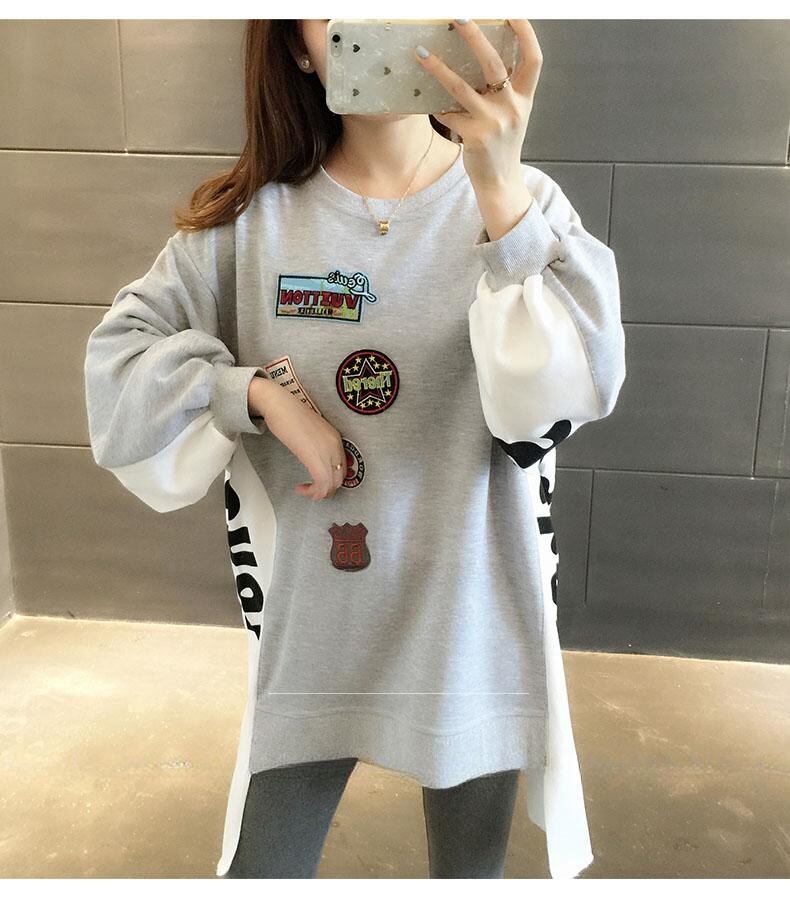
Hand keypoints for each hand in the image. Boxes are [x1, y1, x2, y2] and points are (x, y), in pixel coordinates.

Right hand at [249, 376, 346, 500]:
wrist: (279, 405)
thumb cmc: (289, 415)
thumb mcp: (311, 433)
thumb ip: (318, 447)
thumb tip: (316, 461)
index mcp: (336, 438)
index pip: (343, 468)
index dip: (332, 481)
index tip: (319, 484)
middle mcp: (335, 445)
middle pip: (339, 478)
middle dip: (327, 490)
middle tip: (313, 492)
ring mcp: (327, 451)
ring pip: (331, 483)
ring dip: (319, 493)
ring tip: (307, 492)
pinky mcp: (314, 456)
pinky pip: (321, 482)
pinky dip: (312, 491)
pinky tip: (301, 488)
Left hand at [414, 19, 541, 189]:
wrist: (500, 182)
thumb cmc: (502, 144)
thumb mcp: (513, 114)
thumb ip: (505, 90)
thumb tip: (481, 56)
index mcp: (525, 97)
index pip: (533, 58)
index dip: (525, 32)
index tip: (511, 10)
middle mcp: (512, 107)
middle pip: (494, 63)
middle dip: (475, 37)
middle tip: (457, 17)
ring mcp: (493, 123)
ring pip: (462, 88)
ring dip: (439, 68)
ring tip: (421, 53)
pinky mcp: (474, 138)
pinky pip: (449, 114)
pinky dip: (437, 108)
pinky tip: (428, 103)